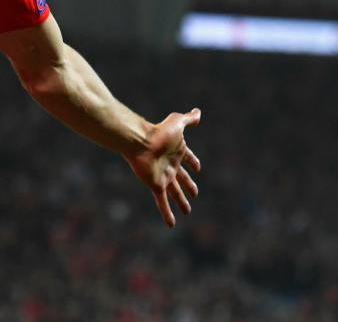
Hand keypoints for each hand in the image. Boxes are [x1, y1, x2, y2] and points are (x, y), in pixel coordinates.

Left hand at [124, 107, 201, 226]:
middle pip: (182, 178)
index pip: (188, 158)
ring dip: (181, 202)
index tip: (198, 168)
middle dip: (189, 186)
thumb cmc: (158, 131)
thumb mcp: (177, 122)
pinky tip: (171, 224)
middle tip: (195, 194)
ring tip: (187, 211)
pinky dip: (167, 213)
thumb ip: (188, 119)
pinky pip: (162, 202)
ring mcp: (163, 176)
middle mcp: (170, 165)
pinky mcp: (156, 185)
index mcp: (177, 151)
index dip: (193, 162)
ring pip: (175, 192)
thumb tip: (198, 112)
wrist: (139, 141)